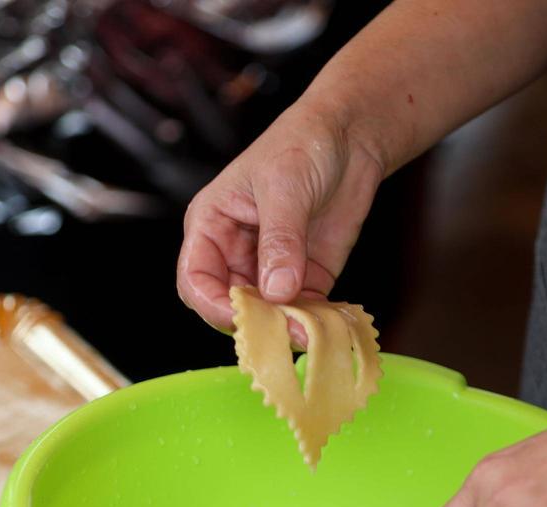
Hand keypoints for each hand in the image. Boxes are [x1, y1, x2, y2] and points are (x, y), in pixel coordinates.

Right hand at [176, 102, 385, 345]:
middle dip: (255, 323)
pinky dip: (313, 323)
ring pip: (267, 316)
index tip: (243, 317)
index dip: (212, 305)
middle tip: (285, 331)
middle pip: (230, 306)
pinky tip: (328, 324)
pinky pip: (302, 311)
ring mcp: (271, 268)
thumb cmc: (303, 143)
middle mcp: (236, 253)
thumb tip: (276, 291)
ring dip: (287, 328)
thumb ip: (280, 241)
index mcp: (212, 226)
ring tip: (311, 331)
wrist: (351, 135)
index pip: (195, 279)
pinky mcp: (306, 277)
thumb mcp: (285, 187)